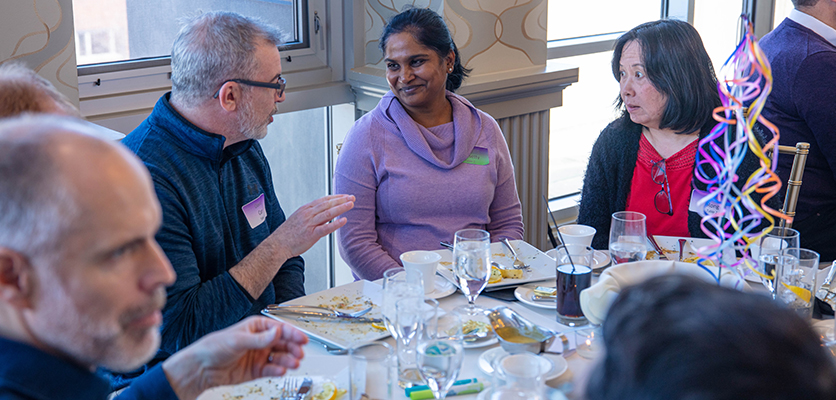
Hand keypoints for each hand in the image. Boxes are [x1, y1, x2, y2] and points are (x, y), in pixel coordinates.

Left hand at [162, 316, 308, 399]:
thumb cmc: (213, 347)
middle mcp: (260, 341)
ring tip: (294, 363)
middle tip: (300, 352)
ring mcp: (259, 356)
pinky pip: (272, 370)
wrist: (201, 368)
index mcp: (256, 328)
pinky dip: (278, 370)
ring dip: (288, 359)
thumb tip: (276, 332)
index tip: (302, 338)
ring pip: (280, 357)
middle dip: (293, 347)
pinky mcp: (256, 370)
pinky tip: (281, 370)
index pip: (279, 328)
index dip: (292, 333)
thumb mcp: (238, 340)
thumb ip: (259, 338)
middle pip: (283, 343)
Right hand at [271, 194, 353, 258]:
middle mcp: (308, 214)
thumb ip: (313, 216)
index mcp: (305, 209)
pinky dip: (335, 224)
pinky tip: (344, 220)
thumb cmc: (288, 234)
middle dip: (341, 200)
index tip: (345, 196)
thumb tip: (327, 214)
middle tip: (352, 197)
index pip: (324, 200)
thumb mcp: (300, 219)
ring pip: (328, 213)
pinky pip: (325, 228)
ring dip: (341, 208)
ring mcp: (309, 224)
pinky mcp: (311, 235)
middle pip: (327, 204)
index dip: (336, 197)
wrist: (277, 245)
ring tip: (351, 204)